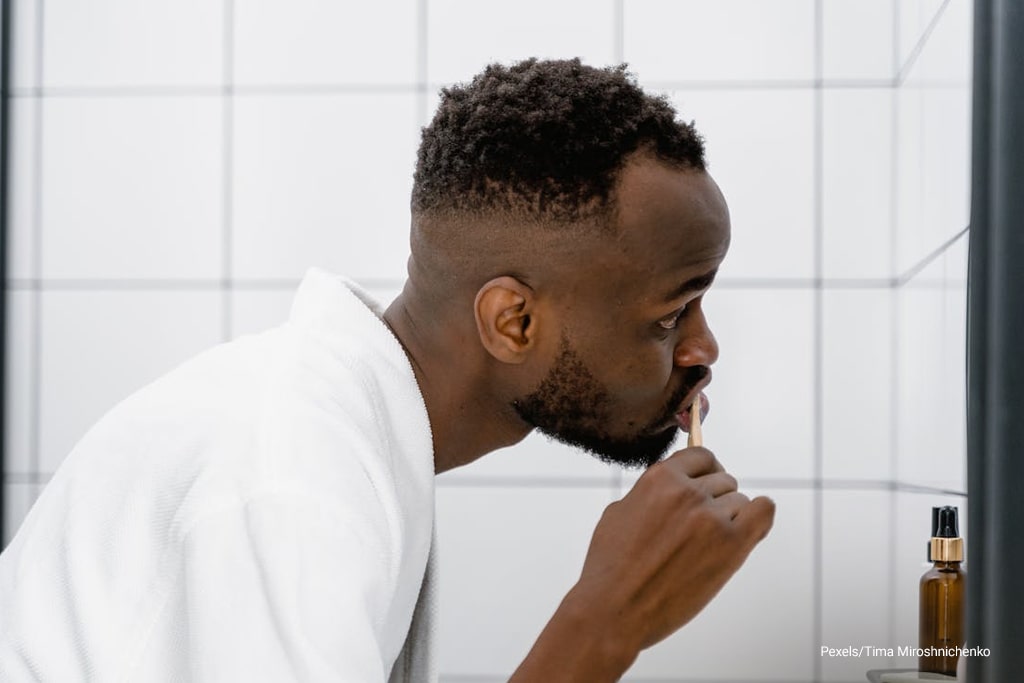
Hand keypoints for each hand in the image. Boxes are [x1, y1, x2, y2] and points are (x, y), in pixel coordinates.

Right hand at [510, 447, 774, 681]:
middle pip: (722, 479)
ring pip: (740, 500)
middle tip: (701, 524)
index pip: (700, 456)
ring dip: (729, 517)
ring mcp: (711, 516)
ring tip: (708, 542)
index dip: (703, 470)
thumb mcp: (620, 512)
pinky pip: (763, 512)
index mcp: (659, 478)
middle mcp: (687, 491)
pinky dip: (760, 514)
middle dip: (713, 498)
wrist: (615, 610)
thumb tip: (673, 485)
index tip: (704, 483)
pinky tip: (750, 524)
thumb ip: (650, 493)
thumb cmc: (611, 567)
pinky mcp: (730, 544)